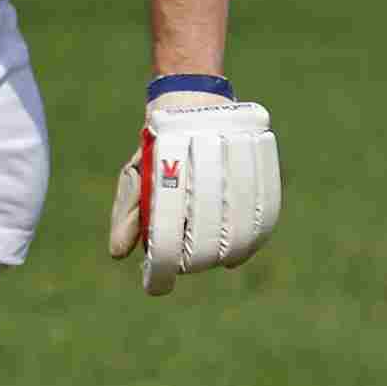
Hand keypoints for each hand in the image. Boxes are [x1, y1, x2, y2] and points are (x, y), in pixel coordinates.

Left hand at [109, 88, 280, 295]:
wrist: (191, 99)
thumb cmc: (158, 149)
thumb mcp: (136, 175)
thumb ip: (127, 214)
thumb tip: (119, 254)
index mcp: (163, 164)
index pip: (163, 229)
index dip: (160, 266)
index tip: (156, 286)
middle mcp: (200, 157)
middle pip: (204, 235)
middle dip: (193, 261)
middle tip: (184, 267)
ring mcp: (235, 152)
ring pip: (240, 227)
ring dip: (225, 253)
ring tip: (213, 261)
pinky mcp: (261, 154)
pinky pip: (267, 207)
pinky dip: (255, 237)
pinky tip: (240, 252)